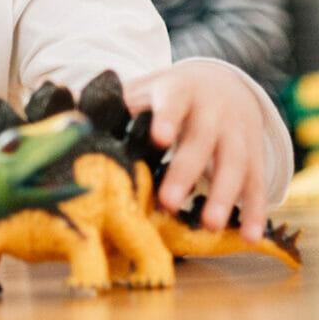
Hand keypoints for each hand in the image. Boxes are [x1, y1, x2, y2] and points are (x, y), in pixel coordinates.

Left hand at [124, 61, 269, 239]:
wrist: (222, 83)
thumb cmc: (168, 95)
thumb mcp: (143, 89)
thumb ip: (111, 102)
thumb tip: (62, 107)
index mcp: (179, 91)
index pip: (173, 101)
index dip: (167, 118)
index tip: (159, 137)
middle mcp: (212, 110)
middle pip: (202, 139)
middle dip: (187, 171)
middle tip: (170, 203)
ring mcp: (236, 131)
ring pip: (235, 162)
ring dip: (223, 194)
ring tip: (209, 225)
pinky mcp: (253, 153)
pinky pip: (256, 181)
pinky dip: (254, 209)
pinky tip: (248, 236)